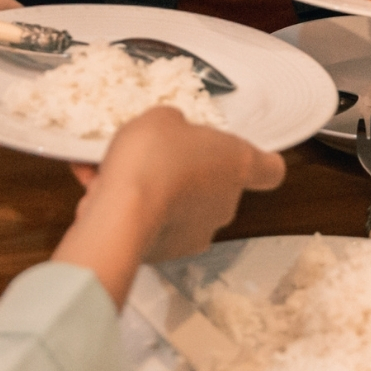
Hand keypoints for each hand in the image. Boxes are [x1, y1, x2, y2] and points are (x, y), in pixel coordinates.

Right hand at [52, 108, 284, 305]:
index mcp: (238, 165)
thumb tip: (170, 133)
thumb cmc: (153, 159)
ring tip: (114, 171)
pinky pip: (149, 222)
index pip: (271, 169)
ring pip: (176, 205)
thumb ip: (174, 125)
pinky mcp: (166, 251)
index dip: (261, 161)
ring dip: (152, 190)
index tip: (248, 155)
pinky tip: (100, 189)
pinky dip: (128, 208)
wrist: (122, 212)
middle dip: (184, 170)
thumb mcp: (161, 118)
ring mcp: (197, 233)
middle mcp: (224, 204)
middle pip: (213, 184)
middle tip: (155, 154)